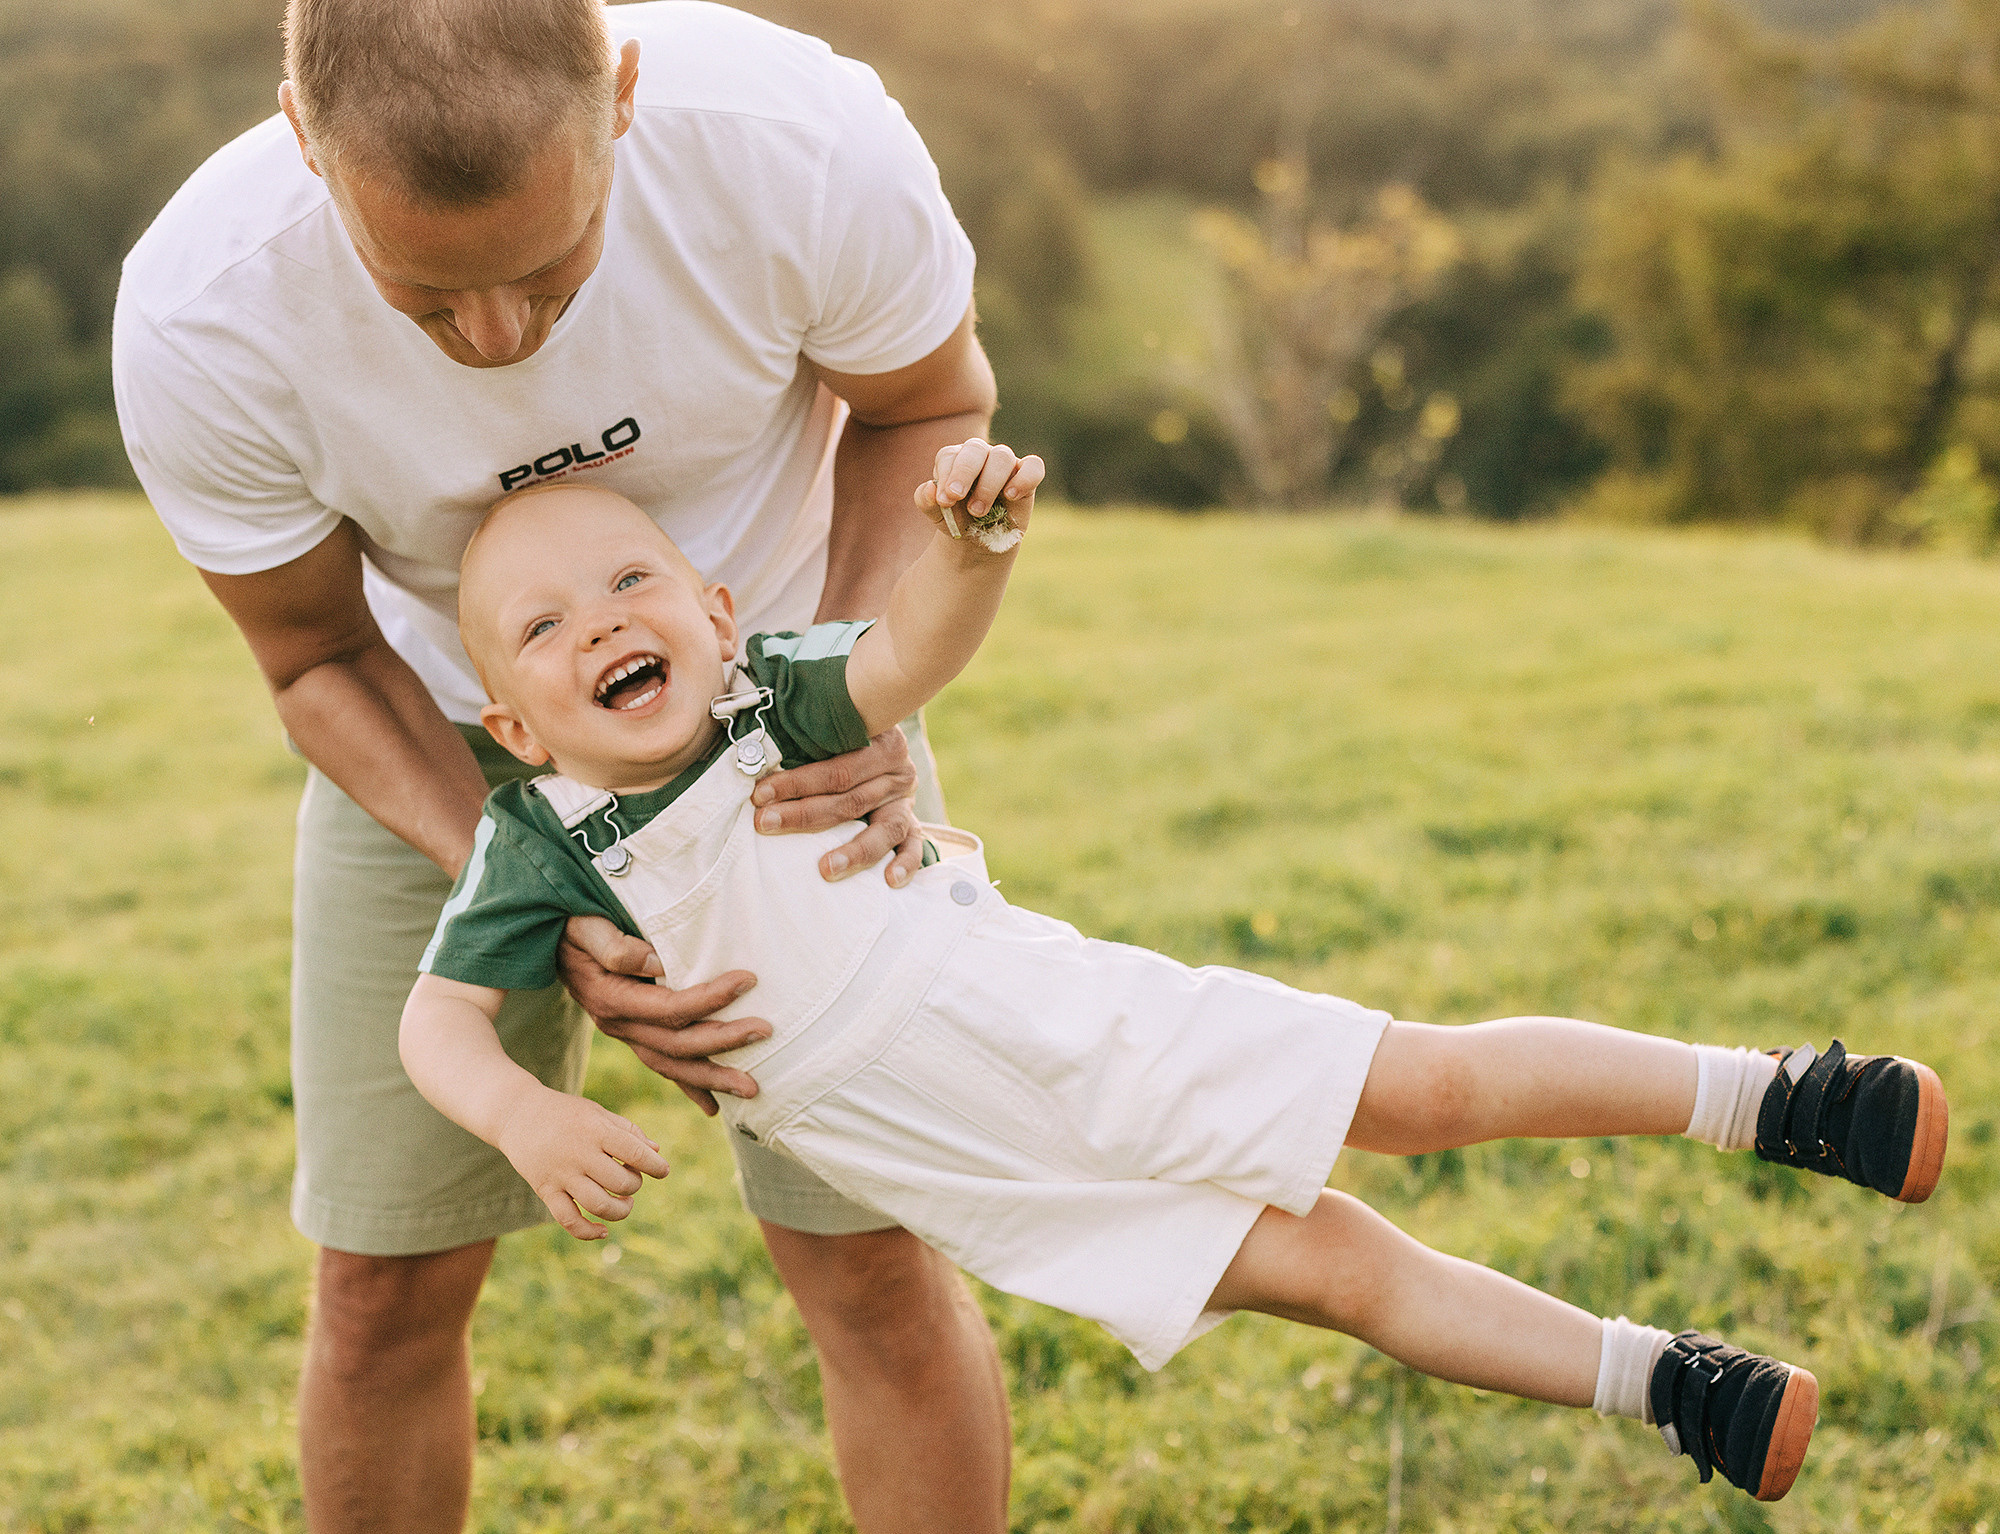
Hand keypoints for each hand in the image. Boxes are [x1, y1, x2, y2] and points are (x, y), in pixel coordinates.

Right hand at [493, 1083, 671, 1239]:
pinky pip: (568, 1220)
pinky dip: (588, 1232)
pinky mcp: (545, 1190)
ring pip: (599, 1205)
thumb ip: (628, 1131)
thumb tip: (656, 1152)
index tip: (662, 1171)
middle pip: (620, 1183)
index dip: (654, 1166)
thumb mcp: (598, 1112)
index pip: (634, 1152)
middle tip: (631, 1179)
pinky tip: (603, 1230)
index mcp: (596, 1130)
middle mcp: (579, 1154)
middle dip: (634, 1186)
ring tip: (625, 1203)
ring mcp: (561, 1174)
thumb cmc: (566, 1112)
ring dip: (620, 1210)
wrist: (517, 1113)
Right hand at [558, 914, 769, 1115]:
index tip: (748, 980)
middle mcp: (619, 1026)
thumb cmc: (577, 928)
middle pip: (678, 1045)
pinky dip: (690, 1086)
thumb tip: (658, 963)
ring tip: (752, 1087)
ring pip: (673, 1066)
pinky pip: (664, 1068)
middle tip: (766, 1031)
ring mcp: (626, 1036)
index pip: (670, 1007)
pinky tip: (714, 1104)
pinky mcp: (634, 1037)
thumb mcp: (588, 929)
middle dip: (724, 1041)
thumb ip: (617, 947)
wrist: (554, 943)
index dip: (711, 997)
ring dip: (713, 1077)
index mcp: (612, 1000)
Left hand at [749, 728, 924, 885]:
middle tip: (767, 824)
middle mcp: (897, 771)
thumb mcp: (827, 732)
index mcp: (879, 742)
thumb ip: (803, 739)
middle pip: (851, 798)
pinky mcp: (911, 825)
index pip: (836, 766)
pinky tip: (889, 880)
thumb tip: (752, 751)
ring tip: (825, 869)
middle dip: (804, 814)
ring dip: (854, 851)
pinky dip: (906, 864)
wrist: (880, 748)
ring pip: (884, 828)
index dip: (797, 781)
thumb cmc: (836, 742)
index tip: (760, 794)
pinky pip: (914, 847)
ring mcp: (906, 800)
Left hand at [915, 438, 1043, 538]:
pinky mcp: (1027, 474)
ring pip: (1002, 457)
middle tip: (956, 497)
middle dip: (964, 472)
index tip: (945, 500)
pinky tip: (1011, 496)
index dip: (946, 475)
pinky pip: (1033, 466)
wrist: (980, 540)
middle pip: (975, 449)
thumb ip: (927, 501)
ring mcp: (1004, 462)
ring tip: (978, 511)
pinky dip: (1025, 478)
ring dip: (989, 484)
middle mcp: (980, 454)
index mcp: (954, 458)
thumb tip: (929, 489)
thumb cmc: (957, 520)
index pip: (949, 456)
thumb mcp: (939, 515)